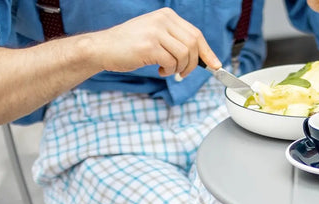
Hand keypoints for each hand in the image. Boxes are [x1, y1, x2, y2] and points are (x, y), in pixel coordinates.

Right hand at [88, 9, 219, 77]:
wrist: (103, 48)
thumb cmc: (131, 46)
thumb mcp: (157, 36)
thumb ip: (178, 42)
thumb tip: (207, 59)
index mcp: (166, 15)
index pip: (196, 34)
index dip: (207, 52)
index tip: (215, 65)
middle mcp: (162, 20)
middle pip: (193, 45)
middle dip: (194, 64)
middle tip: (183, 73)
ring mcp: (155, 32)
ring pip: (184, 55)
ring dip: (180, 68)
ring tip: (167, 70)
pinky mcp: (149, 45)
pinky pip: (171, 62)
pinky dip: (169, 71)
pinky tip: (159, 69)